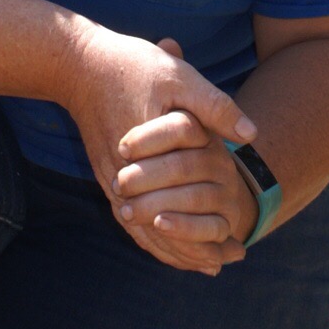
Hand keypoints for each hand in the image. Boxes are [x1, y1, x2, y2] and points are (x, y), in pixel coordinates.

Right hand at [60, 26, 255, 275]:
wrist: (78, 63)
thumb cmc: (131, 65)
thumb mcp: (178, 76)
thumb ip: (214, 106)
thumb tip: (251, 134)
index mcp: (146, 153)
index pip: (179, 210)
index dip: (208, 235)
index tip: (237, 249)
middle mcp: (122, 174)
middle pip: (158, 228)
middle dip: (192, 250)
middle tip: (225, 265)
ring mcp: (110, 177)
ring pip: (139, 226)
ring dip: (170, 247)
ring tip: (203, 264)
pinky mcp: (104, 173)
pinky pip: (126, 213)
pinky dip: (148, 232)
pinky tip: (165, 239)